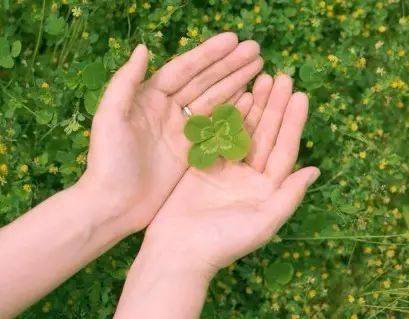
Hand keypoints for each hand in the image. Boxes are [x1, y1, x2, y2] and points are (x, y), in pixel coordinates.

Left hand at [77, 33, 262, 233]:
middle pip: (203, 81)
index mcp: (149, 97)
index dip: (208, 54)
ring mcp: (181, 130)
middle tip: (256, 50)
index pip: (184, 69)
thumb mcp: (109, 117)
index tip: (234, 40)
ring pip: (212, 100)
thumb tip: (144, 48)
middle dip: (229, 65)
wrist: (114, 205)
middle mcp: (167, 110)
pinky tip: (249, 99)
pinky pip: (215, 127)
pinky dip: (232, 112)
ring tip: (258, 68)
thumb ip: (125, 82)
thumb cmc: (108, 161)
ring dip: (234, 83)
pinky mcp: (190, 151)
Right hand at [142, 74, 319, 275]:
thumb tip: (315, 170)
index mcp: (266, 189)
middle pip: (266, 135)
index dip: (293, 123)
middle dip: (274, 107)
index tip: (300, 95)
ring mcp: (225, 168)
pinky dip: (226, 116)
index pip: (284, 149)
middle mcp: (249, 176)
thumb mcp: (263, 222)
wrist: (177, 251)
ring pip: (243, 131)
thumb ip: (289, 196)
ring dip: (254, 106)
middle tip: (282, 77)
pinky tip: (235, 95)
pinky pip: (218, 135)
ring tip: (262, 78)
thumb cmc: (222, 241)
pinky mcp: (203, 164)